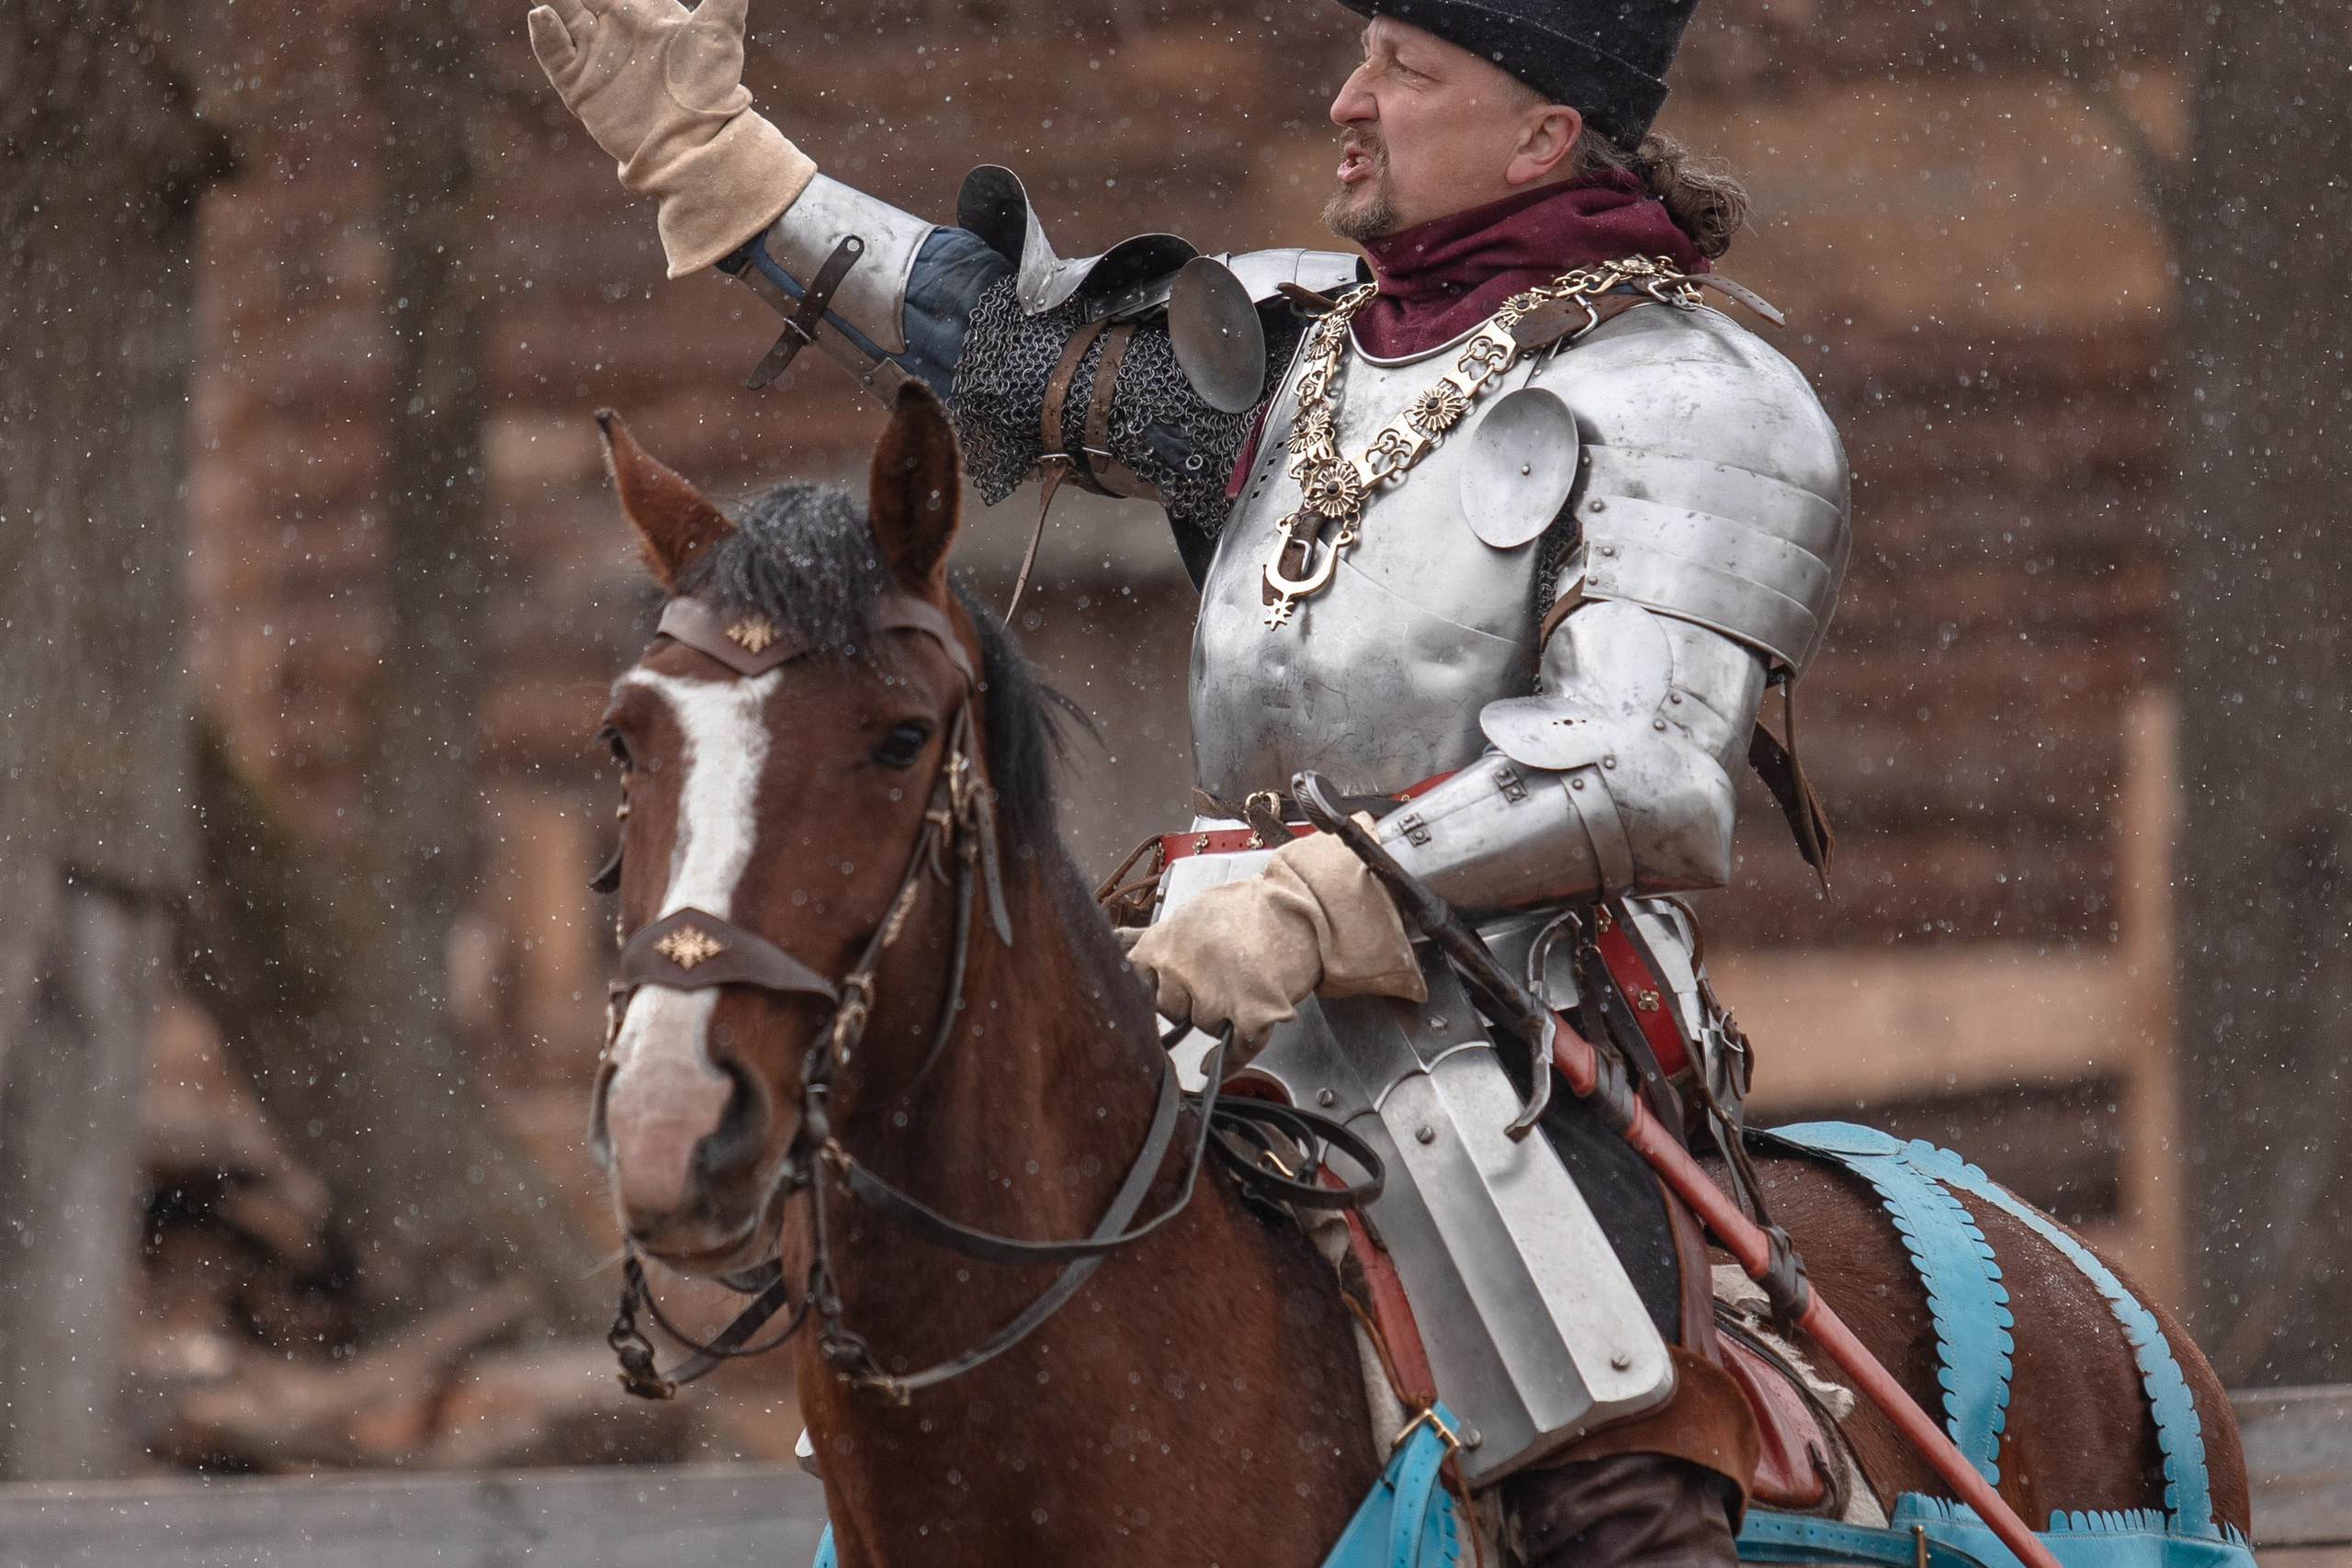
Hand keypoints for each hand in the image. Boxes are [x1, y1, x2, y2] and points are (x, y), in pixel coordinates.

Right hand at [526, 0, 815, 276]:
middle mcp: (614, 30)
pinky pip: (554, 53)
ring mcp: (595, 56)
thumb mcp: (721, 37)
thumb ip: (724, 1)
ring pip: (562, 12)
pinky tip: (541, 15)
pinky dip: (546, 34)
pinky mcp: (580, 86)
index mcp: (642, 12)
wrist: (693, 145)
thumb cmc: (711, 91)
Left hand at [1122, 827, 1426, 1060]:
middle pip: (1170, 1008)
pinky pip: (1233, 1052)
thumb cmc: (1247, 911)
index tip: (1163, 981)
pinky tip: (1220, 1065)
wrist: (1302, 910)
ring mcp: (1215, 996)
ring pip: (1203, 1026)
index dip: (1151, 983)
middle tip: (1213, 974)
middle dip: (1187, 997)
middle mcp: (1183, 971)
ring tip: (1239, 983)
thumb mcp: (1190, 915)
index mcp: (1163, 944)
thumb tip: (1111, 941)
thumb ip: (1151, 938)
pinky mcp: (1249, 1016)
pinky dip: (1228, 1061)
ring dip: (1218, 1015)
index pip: (1134, 981)